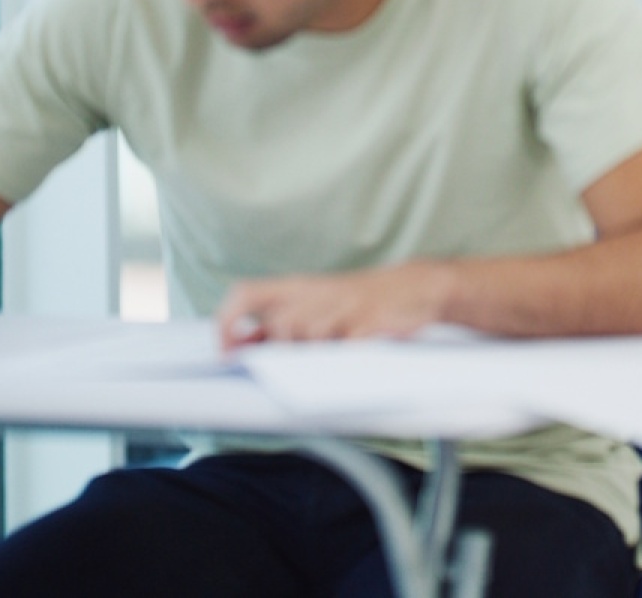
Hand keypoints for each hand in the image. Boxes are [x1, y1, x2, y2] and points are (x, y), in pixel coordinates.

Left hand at [215, 263, 455, 350]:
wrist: (414, 286)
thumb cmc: (356, 300)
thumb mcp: (313, 303)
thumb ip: (275, 322)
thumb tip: (237, 343)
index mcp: (297, 286)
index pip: (244, 294)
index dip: (227, 322)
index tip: (227, 352)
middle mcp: (315, 292)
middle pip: (280, 326)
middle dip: (289, 347)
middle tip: (311, 350)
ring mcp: (343, 306)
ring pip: (310, 339)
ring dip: (321, 351)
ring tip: (341, 343)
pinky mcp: (369, 322)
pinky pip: (344, 348)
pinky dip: (346, 355)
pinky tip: (358, 347)